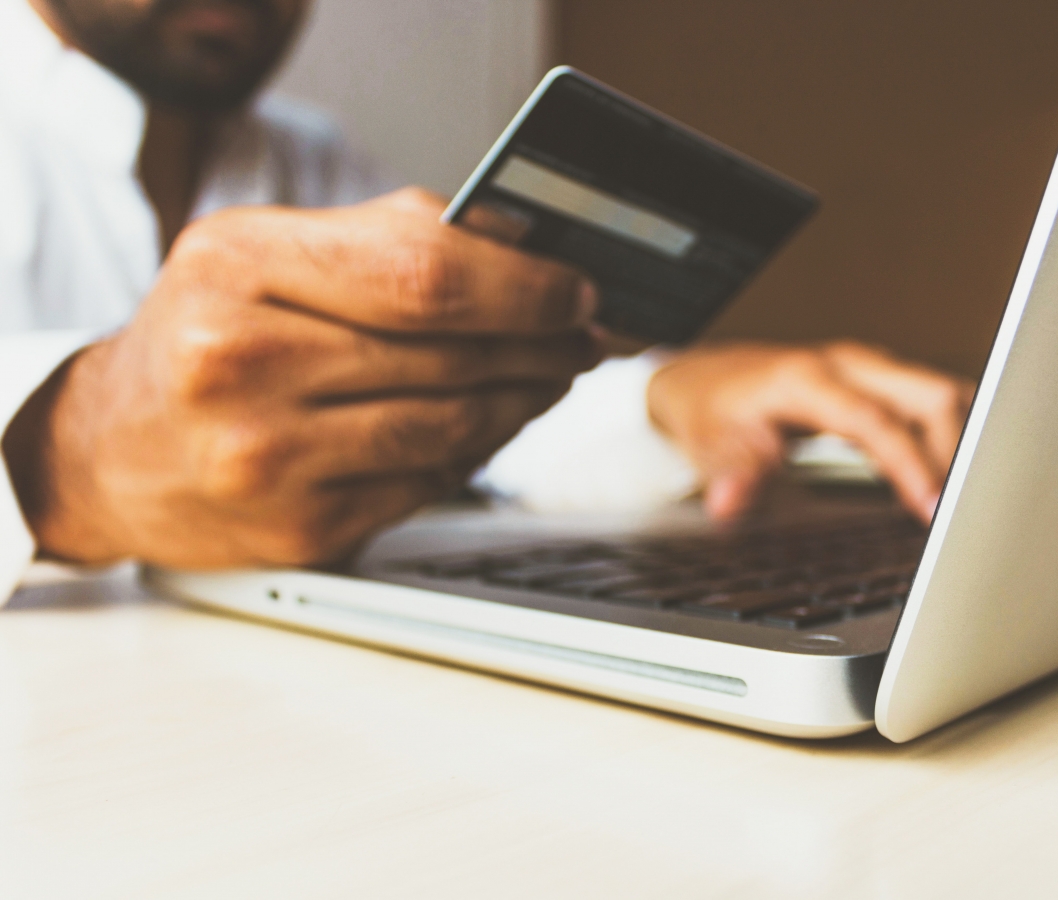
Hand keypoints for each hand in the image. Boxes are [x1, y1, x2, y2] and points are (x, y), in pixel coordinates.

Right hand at [2, 188, 599, 568]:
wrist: (112, 450)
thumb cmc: (203, 336)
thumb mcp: (263, 254)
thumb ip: (387, 240)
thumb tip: (522, 248)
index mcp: (238, 267)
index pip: (425, 274)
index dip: (525, 286)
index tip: (577, 289)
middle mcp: (242, 364)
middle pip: (451, 354)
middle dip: (543, 344)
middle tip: (583, 335)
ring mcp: (269, 459)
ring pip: (452, 427)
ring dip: (524, 401)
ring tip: (550, 375)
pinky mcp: (300, 529)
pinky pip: (428, 484)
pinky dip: (476, 452)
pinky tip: (490, 424)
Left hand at [647, 341, 974, 522]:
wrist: (705, 378)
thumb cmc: (711, 409)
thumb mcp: (710, 444)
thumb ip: (731, 472)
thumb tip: (728, 503)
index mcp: (808, 378)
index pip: (876, 421)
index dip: (910, 465)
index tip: (933, 508)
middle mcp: (847, 364)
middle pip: (930, 395)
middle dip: (958, 452)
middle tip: (966, 512)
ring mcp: (868, 368)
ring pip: (941, 394)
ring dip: (963, 442)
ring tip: (972, 499)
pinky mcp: (878, 380)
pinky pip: (932, 402)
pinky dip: (953, 435)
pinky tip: (956, 475)